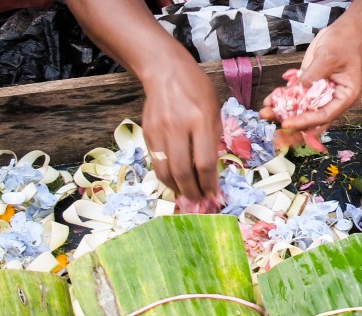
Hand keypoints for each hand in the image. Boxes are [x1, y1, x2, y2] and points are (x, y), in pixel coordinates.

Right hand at [140, 57, 220, 200]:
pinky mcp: (147, 133)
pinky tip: (175, 181)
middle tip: (199, 200)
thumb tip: (212, 171)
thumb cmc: (196, 89)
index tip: (214, 195)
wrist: (164, 70)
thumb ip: (213, 138)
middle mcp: (178, 127)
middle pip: (182, 171)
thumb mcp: (214, 110)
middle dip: (192, 191)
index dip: (209, 183)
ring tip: (187, 194)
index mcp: (200, 120)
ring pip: (165, 170)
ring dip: (177, 188)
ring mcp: (159, 131)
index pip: (204, 162)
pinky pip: (156, 162)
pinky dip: (166, 176)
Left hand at [260, 21, 361, 148]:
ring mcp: (320, 94)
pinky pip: (296, 97)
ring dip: (283, 113)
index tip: (287, 123)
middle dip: (292, 124)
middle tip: (274, 130)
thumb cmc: (345, 42)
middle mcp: (333, 100)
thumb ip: (313, 75)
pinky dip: (282, 100)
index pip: (323, 115)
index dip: (305, 121)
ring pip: (302, 110)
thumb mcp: (328, 57)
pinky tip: (268, 102)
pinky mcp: (311, 85)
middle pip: (313, 120)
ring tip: (265, 114)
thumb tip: (298, 91)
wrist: (348, 30)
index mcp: (344, 97)